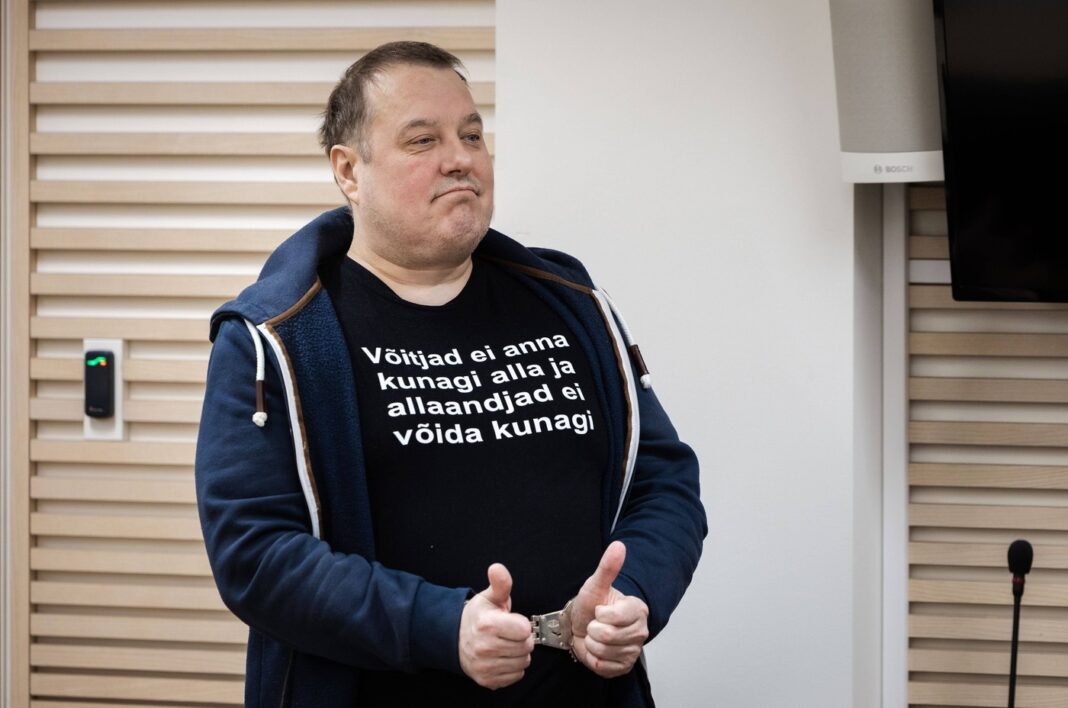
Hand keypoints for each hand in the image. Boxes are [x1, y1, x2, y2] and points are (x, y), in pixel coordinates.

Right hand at [459, 563, 534, 688]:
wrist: (456, 639)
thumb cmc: (478, 617)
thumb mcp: (489, 597)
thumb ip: (500, 583)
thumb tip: (497, 568)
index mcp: (486, 625)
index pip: (524, 630)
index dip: (521, 624)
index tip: (511, 621)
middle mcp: (484, 648)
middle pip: (526, 647)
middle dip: (522, 639)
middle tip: (509, 634)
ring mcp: (485, 666)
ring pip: (524, 662)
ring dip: (519, 654)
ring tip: (506, 644)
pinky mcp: (487, 680)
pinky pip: (516, 676)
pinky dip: (513, 668)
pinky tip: (502, 657)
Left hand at [570, 541, 649, 677]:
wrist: (581, 627)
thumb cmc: (590, 606)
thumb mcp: (595, 585)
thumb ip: (608, 567)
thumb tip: (618, 546)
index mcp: (638, 609)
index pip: (614, 617)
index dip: (600, 614)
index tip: (599, 610)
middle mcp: (641, 631)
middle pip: (608, 636)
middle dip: (593, 630)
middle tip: (595, 624)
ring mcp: (634, 650)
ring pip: (604, 651)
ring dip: (592, 644)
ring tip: (595, 636)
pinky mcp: (625, 667)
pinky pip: (603, 666)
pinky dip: (594, 659)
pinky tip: (597, 650)